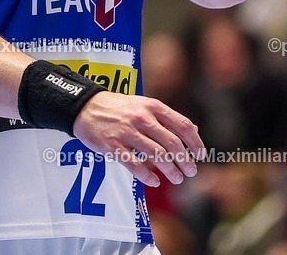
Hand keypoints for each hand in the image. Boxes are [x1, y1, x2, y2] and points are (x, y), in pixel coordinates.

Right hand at [73, 91, 204, 186]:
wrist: (86, 106)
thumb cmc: (118, 107)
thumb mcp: (144, 104)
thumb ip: (167, 117)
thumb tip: (194, 131)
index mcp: (153, 107)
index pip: (183, 125)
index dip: (195, 143)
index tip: (200, 155)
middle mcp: (142, 118)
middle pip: (172, 143)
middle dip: (185, 161)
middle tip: (190, 172)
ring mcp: (127, 132)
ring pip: (156, 155)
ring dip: (170, 170)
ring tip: (176, 179)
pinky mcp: (112, 145)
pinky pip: (134, 164)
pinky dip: (147, 176)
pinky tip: (154, 181)